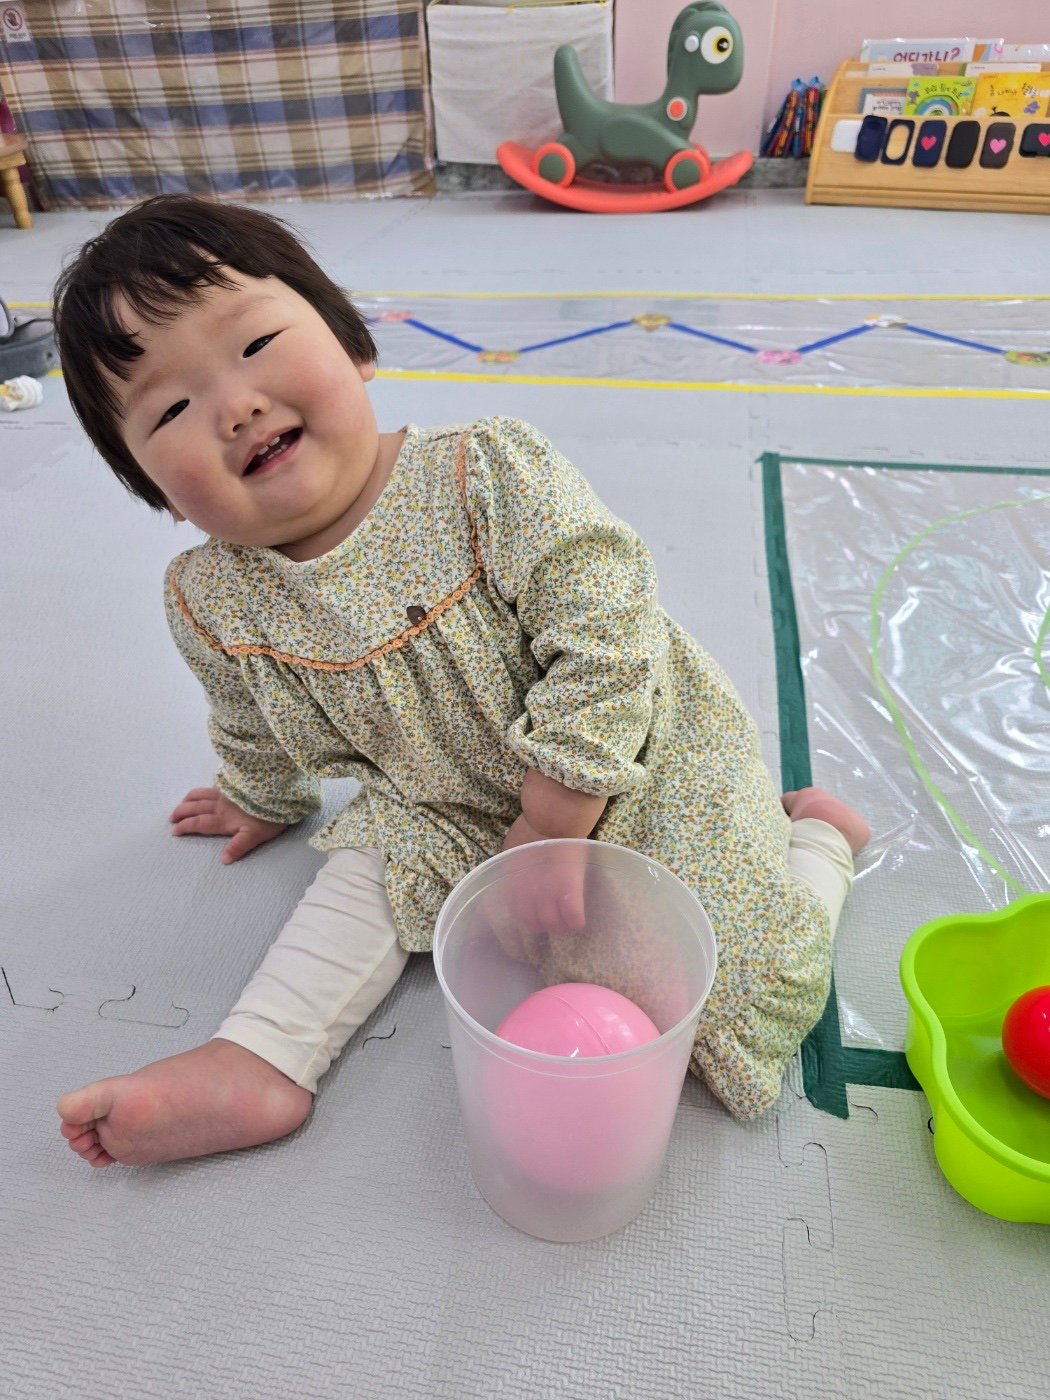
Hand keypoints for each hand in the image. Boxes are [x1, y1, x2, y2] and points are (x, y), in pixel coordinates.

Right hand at [168, 787, 288, 863]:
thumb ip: (238, 847)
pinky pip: (213, 786)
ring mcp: (227, 793)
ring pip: (202, 794)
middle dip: (181, 812)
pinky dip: (203, 789)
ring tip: (181, 803)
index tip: (174, 831)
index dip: (185, 827)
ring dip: (189, 800)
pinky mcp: (234, 785)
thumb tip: (223, 860)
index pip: (199, 823)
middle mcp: (221, 805)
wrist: (280, 793)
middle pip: (196, 807)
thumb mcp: (255, 836)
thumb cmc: (270, 817)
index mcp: (223, 819)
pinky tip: (204, 791)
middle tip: (171, 818)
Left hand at [500, 813, 587, 934]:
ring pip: (555, 926)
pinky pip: (574, 918)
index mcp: (512, 888)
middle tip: (555, 917)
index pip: (518, 915)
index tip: (536, 912)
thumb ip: (513, 870)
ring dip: (561, 925)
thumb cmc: (531, 829)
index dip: (529, 916)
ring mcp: (548, 896)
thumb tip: (516, 873)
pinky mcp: (569, 892)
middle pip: (536, 925)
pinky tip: (578, 919)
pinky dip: (576, 921)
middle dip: (545, 924)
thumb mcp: (513, 852)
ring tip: (568, 920)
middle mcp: (527, 897)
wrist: (550, 820)